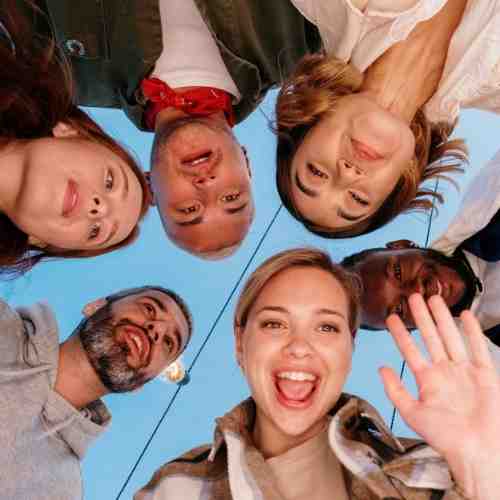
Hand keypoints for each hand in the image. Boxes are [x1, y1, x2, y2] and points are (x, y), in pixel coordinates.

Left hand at [380, 294, 499, 499]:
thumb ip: (395, 389)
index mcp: (427, 379)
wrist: (475, 451)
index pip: (410, 349)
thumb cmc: (444, 437)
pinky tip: (464, 316)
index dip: (401, 333)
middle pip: (431, 337)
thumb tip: (380, 368)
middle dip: (422, 317)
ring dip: (442, 318)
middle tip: (413, 296)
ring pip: (451, 337)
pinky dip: (472, 332)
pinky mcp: (485, 375)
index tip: (391, 317)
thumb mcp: (412, 412)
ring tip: (434, 298)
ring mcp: (464, 371)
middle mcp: (445, 371)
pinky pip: (477, 349)